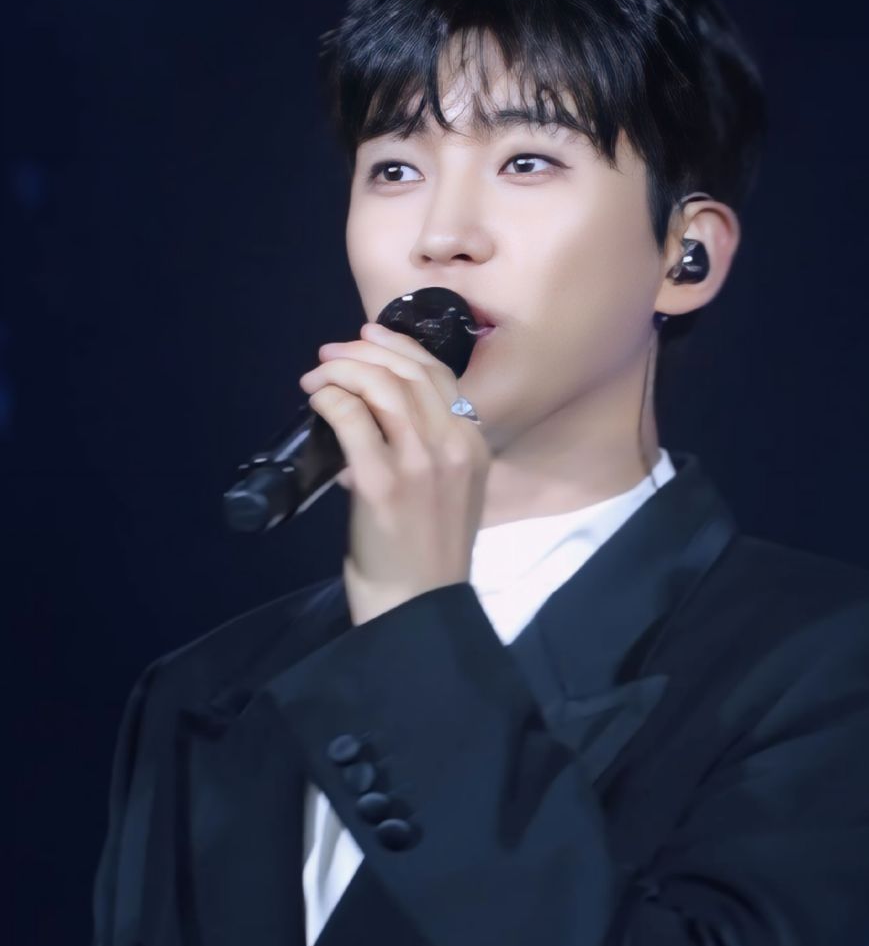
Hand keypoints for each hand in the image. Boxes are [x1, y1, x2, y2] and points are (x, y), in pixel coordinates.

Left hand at [299, 321, 490, 625]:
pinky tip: (315, 400)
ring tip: (316, 375)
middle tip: (329, 354)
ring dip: (341, 370)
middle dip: (363, 351)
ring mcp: (419, 463)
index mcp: (475, 446)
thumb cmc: (429, 555)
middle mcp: (454, 446)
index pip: (439, 376)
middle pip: (407, 373)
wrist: (419, 608)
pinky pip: (351, 417)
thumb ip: (429, 451)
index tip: (367, 337)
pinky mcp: (382, 482)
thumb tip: (375, 418)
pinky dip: (329, 398)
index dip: (399, 347)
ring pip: (380, 386)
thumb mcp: (451, 492)